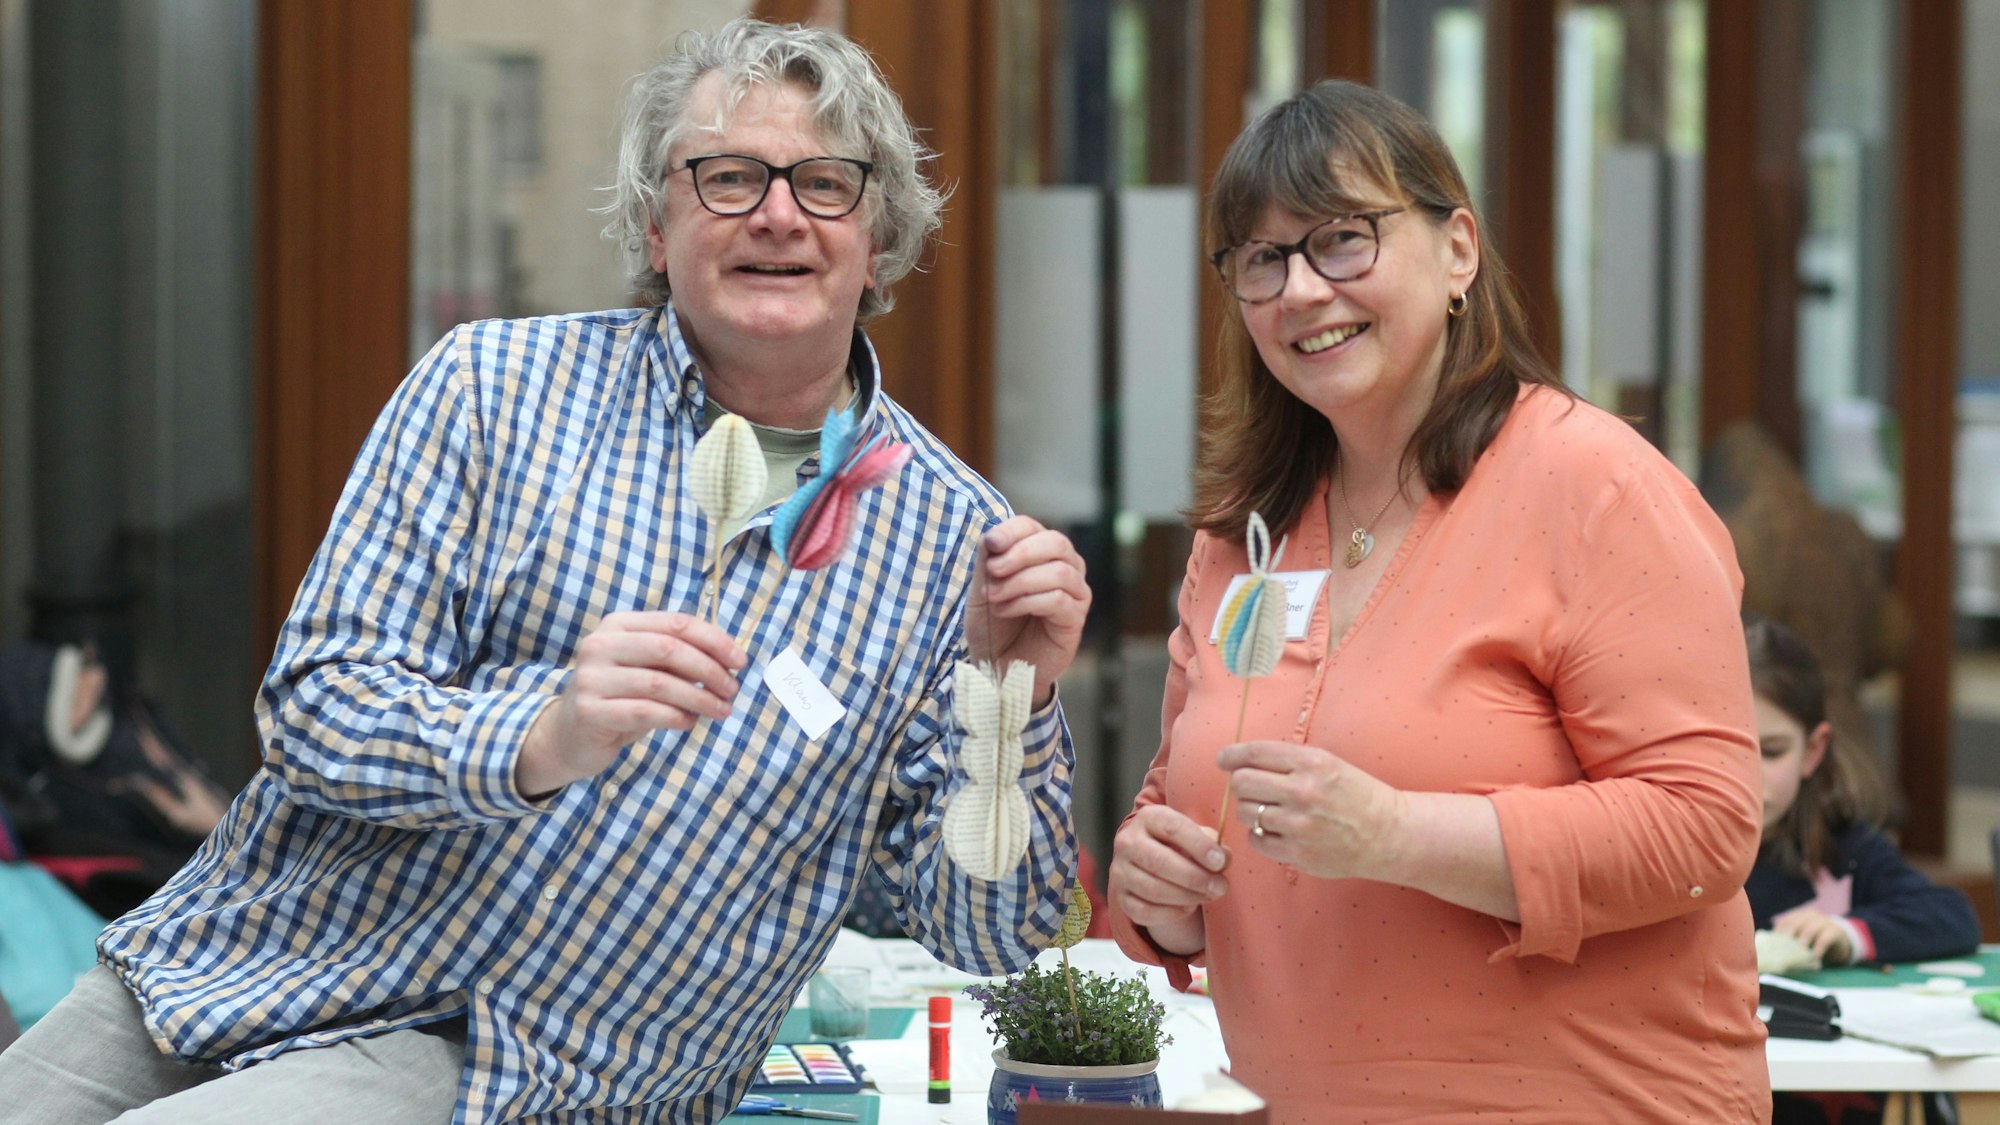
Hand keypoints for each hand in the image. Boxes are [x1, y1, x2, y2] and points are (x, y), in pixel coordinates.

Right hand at [516, 611, 746, 795]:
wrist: (570, 733)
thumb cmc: (620, 697)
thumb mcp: (646, 668)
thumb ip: (677, 657)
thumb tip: (729, 659)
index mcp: (618, 625)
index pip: (676, 623)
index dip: (714, 640)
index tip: (740, 661)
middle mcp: (600, 645)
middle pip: (669, 649)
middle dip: (710, 670)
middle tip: (732, 690)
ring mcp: (591, 678)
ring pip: (660, 683)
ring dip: (699, 698)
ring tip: (720, 710)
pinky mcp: (590, 711)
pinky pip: (645, 712)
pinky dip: (676, 717)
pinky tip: (690, 722)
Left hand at [965, 516, 1089, 705]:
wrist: (998, 667)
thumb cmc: (993, 625)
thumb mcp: (982, 589)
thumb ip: (987, 561)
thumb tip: (992, 536)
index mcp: (1040, 553)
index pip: (1032, 526)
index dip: (1012, 531)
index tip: (990, 543)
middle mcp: (1065, 567)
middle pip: (1055, 542)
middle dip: (1020, 553)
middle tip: (993, 571)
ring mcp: (1075, 593)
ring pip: (1059, 572)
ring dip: (1020, 582)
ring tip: (995, 598)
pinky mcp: (1076, 619)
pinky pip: (1059, 599)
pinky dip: (1027, 602)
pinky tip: (1006, 610)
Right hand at [1108, 804, 1227, 954]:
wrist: (1152, 859)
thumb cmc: (1180, 844)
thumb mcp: (1196, 834)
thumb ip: (1212, 843)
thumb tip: (1223, 859)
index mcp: (1148, 818)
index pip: (1172, 828)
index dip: (1198, 846)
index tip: (1220, 862)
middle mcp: (1127, 842)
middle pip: (1159, 862)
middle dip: (1195, 878)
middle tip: (1220, 887)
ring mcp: (1120, 870)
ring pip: (1152, 889)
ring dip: (1187, 897)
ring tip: (1209, 896)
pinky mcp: (1121, 897)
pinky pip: (1144, 912)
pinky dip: (1171, 913)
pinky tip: (1188, 907)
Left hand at [1219, 740, 1408, 880]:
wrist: (1388, 834)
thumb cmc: (1356, 795)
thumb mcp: (1329, 763)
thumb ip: (1288, 760)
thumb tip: (1240, 761)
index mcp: (1312, 763)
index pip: (1254, 753)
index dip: (1231, 755)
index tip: (1224, 759)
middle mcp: (1304, 792)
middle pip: (1242, 783)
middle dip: (1241, 783)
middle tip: (1252, 788)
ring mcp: (1300, 825)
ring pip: (1246, 812)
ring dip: (1251, 810)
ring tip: (1271, 811)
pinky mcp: (1298, 854)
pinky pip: (1256, 840)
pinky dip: (1260, 834)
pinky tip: (1278, 831)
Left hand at [1773, 907, 1856, 965]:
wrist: (1841, 942)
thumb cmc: (1815, 941)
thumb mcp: (1803, 938)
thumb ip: (1791, 940)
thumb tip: (1774, 951)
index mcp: (1799, 915)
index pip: (1785, 922)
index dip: (1778, 933)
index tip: (1773, 946)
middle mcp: (1811, 915)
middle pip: (1795, 924)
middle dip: (1788, 937)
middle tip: (1782, 950)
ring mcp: (1824, 921)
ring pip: (1809, 930)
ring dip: (1802, 943)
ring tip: (1797, 955)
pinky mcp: (1835, 930)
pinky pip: (1824, 939)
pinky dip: (1818, 950)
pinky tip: (1814, 959)